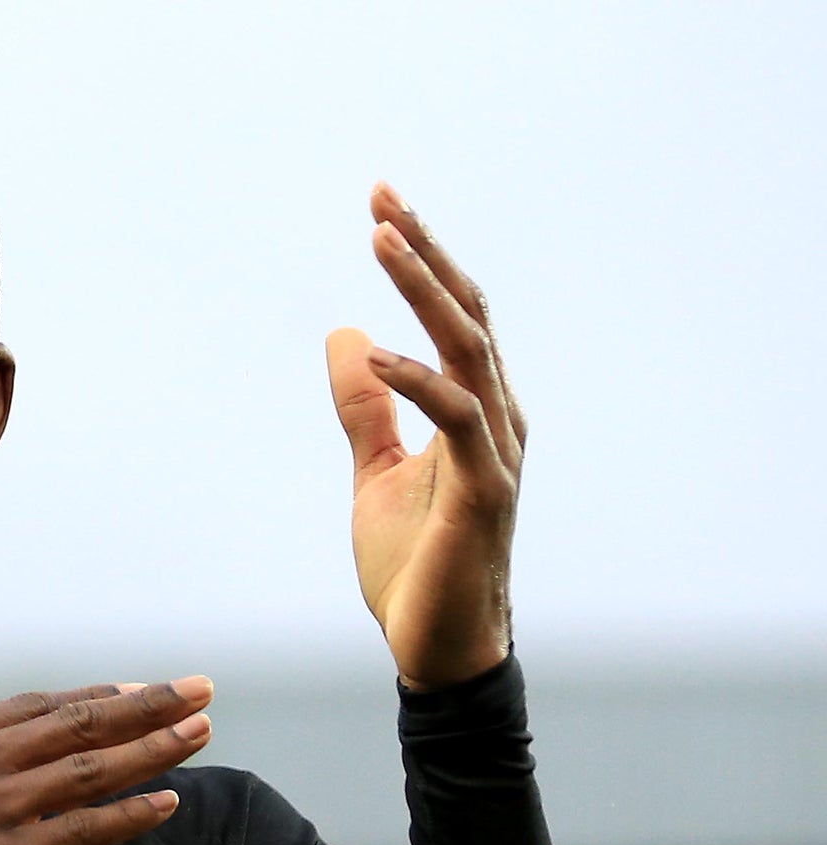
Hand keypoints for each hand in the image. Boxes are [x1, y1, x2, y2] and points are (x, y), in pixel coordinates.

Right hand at [0, 679, 213, 844]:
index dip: (94, 697)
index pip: (38, 707)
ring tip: (199, 731)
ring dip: (156, 746)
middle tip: (195, 688)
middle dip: (146, 702)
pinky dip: (133, 813)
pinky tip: (167, 802)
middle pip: (80, 721)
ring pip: (94, 766)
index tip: (133, 689)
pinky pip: (86, 829)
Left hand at [326, 183, 526, 689]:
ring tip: (382, 241)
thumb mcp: (375, 471)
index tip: (381, 204)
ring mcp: (496, 452)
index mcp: (474, 410)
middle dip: (424, 253)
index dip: (421, 259)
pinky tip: (373, 354)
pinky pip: (456, 419)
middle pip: (467, 314)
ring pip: (468, 350)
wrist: (435, 646)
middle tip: (382, 197)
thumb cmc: (414, 564)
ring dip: (424, 291)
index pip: (453, 316)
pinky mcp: (484, 491)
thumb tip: (346, 336)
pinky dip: (415, 381)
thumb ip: (365, 409)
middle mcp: (496, 419)